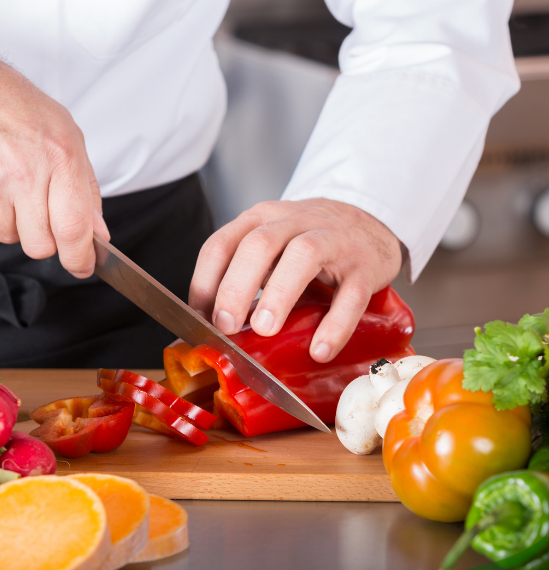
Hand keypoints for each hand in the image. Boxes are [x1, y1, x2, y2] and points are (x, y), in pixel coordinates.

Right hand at [0, 38, 108, 277]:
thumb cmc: (26, 111)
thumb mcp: (72, 143)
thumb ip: (88, 192)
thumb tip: (98, 233)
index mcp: (61, 160)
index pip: (73, 229)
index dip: (80, 258)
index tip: (84, 267)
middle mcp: (25, 174)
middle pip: (40, 246)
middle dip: (48, 242)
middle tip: (46, 218)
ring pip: (9, 237)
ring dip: (17, 224)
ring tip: (17, 190)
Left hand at [189, 199, 401, 362]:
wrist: (368, 224)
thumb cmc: (310, 244)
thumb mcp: (272, 249)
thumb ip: (246, 277)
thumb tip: (215, 328)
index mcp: (261, 220)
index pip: (221, 244)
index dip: (206, 282)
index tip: (201, 319)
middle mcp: (294, 223)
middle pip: (259, 244)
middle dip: (236, 286)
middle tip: (226, 325)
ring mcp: (333, 241)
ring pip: (304, 255)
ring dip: (279, 293)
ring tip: (265, 329)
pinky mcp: (364, 266)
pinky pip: (351, 293)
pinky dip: (335, 323)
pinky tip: (320, 349)